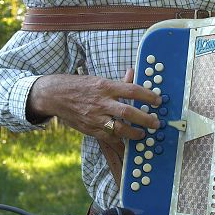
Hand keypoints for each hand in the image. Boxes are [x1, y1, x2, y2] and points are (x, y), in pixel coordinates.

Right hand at [27, 68, 160, 140]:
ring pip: (119, 128)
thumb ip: (118, 82)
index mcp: (106, 86)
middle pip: (128, 112)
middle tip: (156, 123)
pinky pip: (108, 137)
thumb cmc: (80, 86)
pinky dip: (119, 140)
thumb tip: (133, 72)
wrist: (55, 95)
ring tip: (143, 134)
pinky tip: (126, 141)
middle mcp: (101, 102)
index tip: (158, 101)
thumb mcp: (99, 80)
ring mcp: (95, 117)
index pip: (132, 90)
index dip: (148, 96)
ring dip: (134, 133)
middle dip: (145, 119)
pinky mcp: (90, 128)